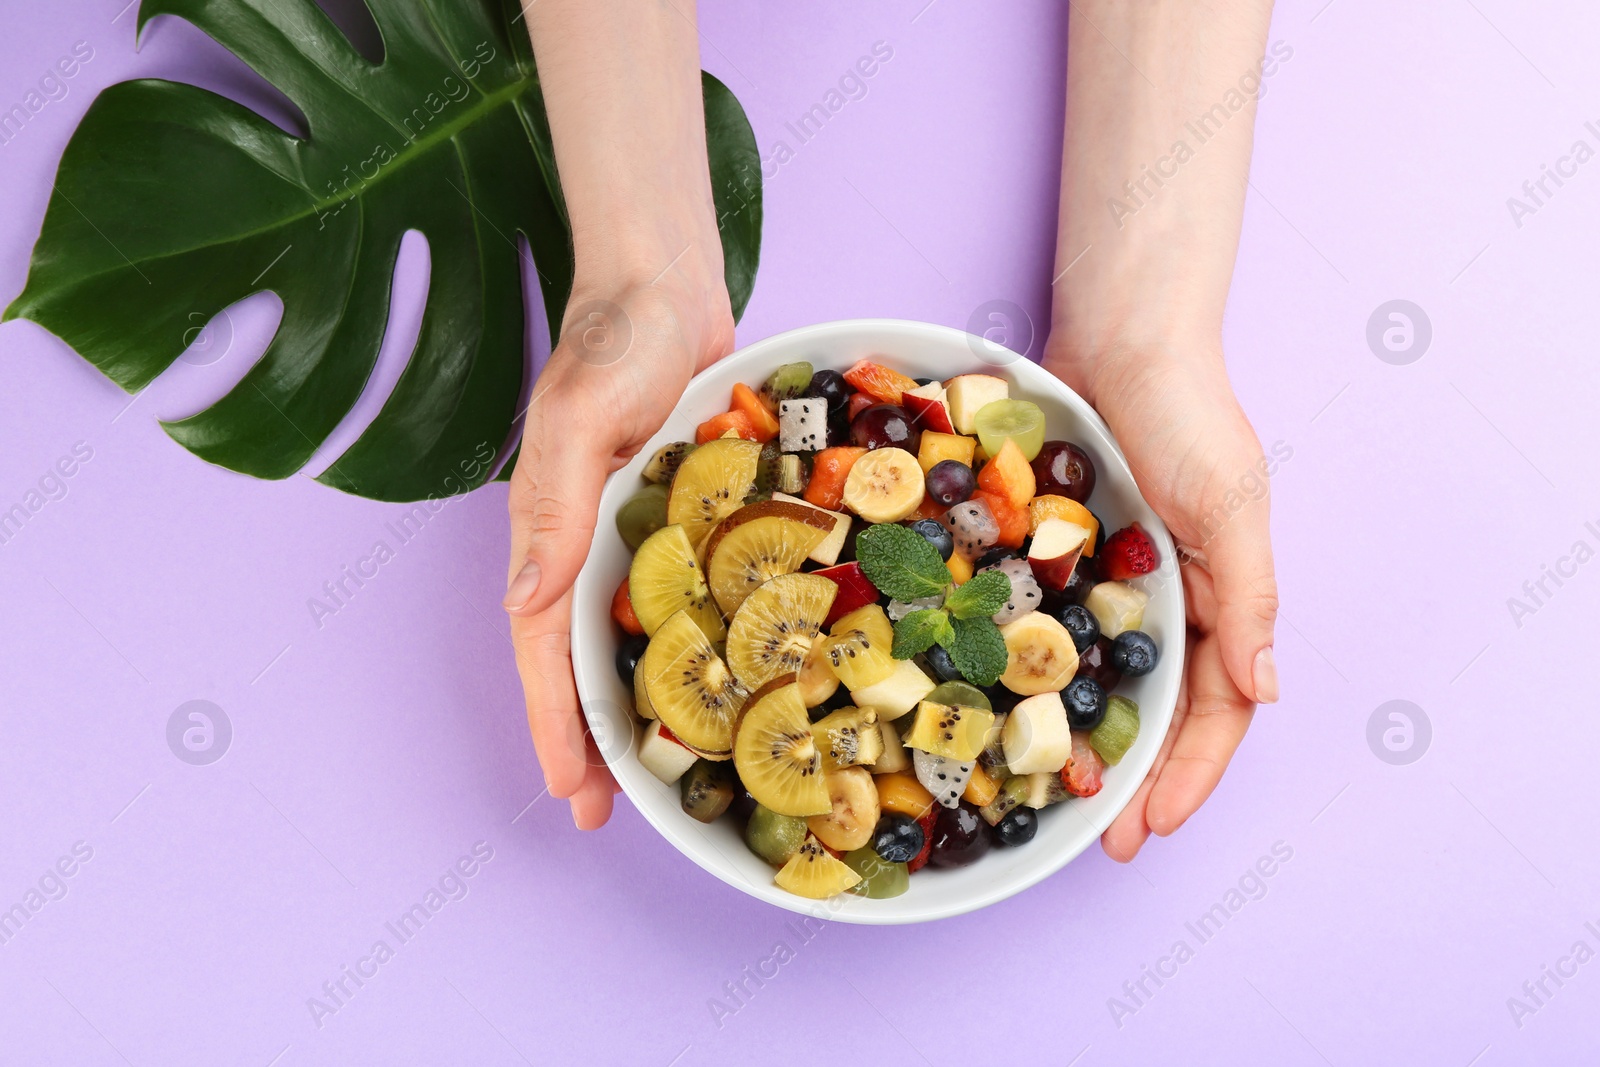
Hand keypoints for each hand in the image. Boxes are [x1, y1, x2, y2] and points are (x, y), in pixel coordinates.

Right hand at [503, 275, 733, 828]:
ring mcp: (637, 534)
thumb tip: (524, 603)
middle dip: (589, 736)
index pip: (544, 645)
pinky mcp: (683, 517)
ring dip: (639, 702)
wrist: (666, 282)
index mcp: (552, 531)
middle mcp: (588, 544)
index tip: (570, 791)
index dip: (555, 721)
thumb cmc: (616, 338)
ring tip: (660, 774)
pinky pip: (683, 595)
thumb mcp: (577, 417)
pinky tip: (722, 682)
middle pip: (582, 657)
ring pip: (631, 636)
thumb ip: (551, 506)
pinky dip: (691, 644)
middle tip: (610, 814)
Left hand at [1044, 338, 1278, 860]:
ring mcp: (1106, 582)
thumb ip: (1250, 600)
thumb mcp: (1232, 506)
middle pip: (1154, 712)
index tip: (1150, 828)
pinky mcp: (1053, 555)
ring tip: (1048, 797)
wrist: (1119, 332)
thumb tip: (1267, 692)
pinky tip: (996, 710)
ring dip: (1078, 740)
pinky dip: (1027, 672)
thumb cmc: (1188, 413)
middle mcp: (1166, 602)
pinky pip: (1040, 627)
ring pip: (1094, 681)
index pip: (1217, 712)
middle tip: (1097, 842)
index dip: (1189, 775)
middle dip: (1134, 780)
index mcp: (1221, 601)